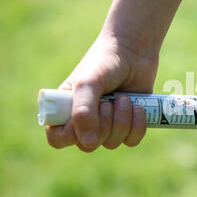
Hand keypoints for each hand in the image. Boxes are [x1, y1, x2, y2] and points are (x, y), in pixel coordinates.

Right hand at [45, 35, 158, 151]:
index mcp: (66, 109)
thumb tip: (88, 143)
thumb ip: (83, 112)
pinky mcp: (129, 124)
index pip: (58, 139)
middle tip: (108, 100)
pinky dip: (137, 125)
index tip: (83, 117)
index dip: (71, 135)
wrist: (134, 52)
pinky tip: (138, 107)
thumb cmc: (105, 63)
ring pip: (112, 142)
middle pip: (89, 144)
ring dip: (121, 120)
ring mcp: (108, 124)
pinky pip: (132, 140)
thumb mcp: (88, 84)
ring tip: (124, 98)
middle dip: (103, 123)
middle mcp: (85, 121)